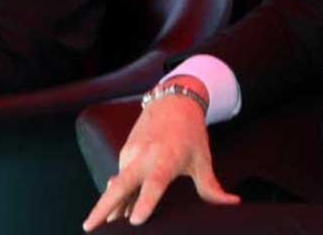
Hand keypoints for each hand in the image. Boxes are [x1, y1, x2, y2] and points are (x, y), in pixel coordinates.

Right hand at [82, 77, 238, 230]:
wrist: (173, 100)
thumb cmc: (190, 132)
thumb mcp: (203, 159)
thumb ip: (212, 187)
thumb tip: (232, 203)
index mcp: (166, 158)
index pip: (154, 184)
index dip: (145, 202)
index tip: (135, 220)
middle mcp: (144, 156)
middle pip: (120, 185)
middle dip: (104, 206)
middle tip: (90, 227)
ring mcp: (131, 152)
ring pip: (116, 184)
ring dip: (108, 205)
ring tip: (100, 226)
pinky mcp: (125, 151)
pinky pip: (118, 177)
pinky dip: (115, 194)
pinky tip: (113, 211)